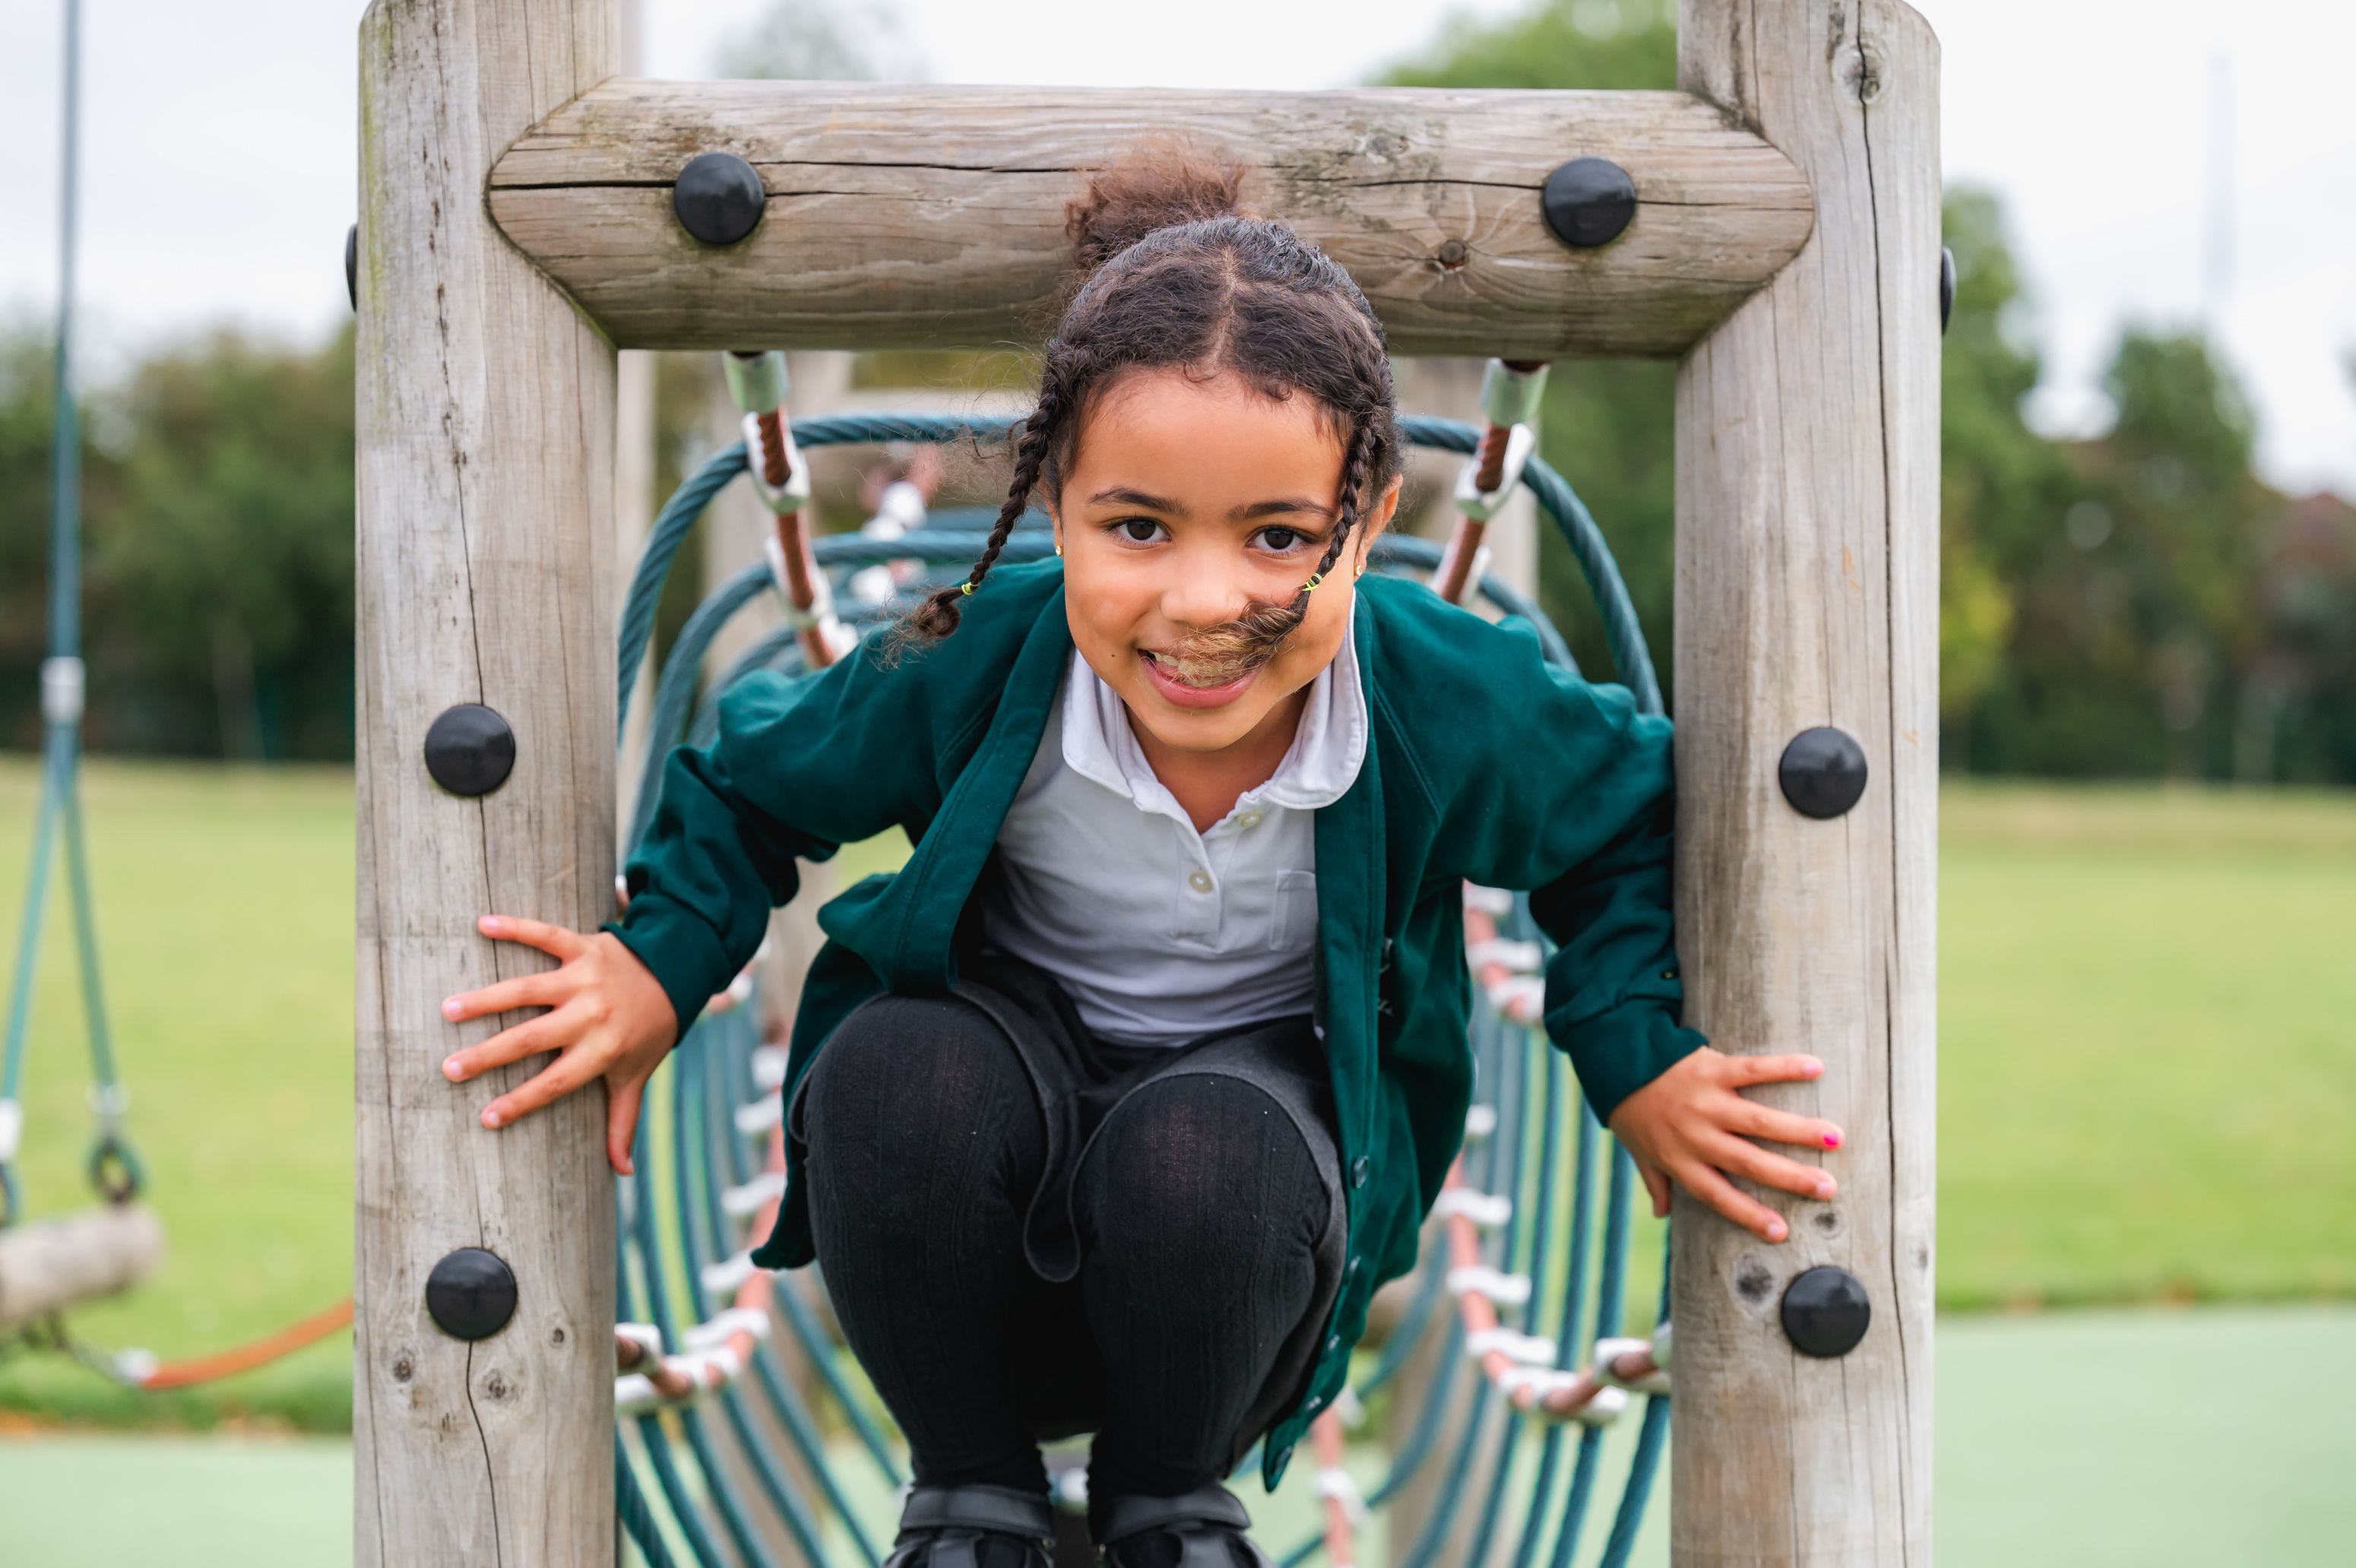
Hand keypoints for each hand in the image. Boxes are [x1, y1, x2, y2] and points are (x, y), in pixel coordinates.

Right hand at [439, 915, 678, 1174]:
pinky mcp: (584, 946)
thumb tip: (622, 1172)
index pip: (556, 1083)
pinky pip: (547, 934)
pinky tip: (483, 924)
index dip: (522, 1102)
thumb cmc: (649, 1030)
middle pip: (532, 1039)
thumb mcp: (638, 1075)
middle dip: (489, 1055)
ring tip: (449, 1008)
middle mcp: (592, 1015)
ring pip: (529, 989)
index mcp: (604, 1050)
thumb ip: (624, 1121)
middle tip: (449, 1068)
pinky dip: (516, 927)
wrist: (678, 970)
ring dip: (487, 998)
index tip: (485, 1118)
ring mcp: (586, 978)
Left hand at [1606, 1048, 1842, 1242]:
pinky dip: (1783, 1067)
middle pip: (1748, 1161)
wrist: (1615, 1061)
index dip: (1748, 1215)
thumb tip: (1662, 1216)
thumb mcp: (1640, 1153)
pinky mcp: (1711, 1067)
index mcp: (1681, 1161)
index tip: (1782, 1233)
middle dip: (1790, 1176)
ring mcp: (1705, 1101)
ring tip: (1836, 1137)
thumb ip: (1656, 1183)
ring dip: (1798, 1129)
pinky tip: (1815, 1068)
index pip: (1718, 1196)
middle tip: (1828, 1187)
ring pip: (1757, 1120)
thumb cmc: (1633, 1112)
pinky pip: (1751, 1068)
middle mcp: (1695, 1135)